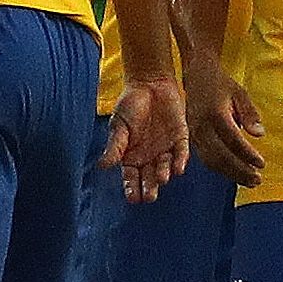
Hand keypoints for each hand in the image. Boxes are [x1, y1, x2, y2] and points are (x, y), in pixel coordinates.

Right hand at [104, 74, 189, 201]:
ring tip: (160, 178)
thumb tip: (102, 166)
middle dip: (149, 188)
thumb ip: (114, 146)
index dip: (131, 187)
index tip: (132, 198)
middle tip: (149, 196)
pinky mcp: (180, 138)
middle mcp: (149, 156)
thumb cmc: (129, 104)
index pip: (131, 177)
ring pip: (165, 168)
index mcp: (131, 156)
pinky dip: (180, 161)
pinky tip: (177, 169)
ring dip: (163, 174)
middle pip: (149, 177)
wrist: (149, 83)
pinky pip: (181, 153)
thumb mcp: (119, 126)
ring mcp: (165, 148)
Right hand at [186, 75, 262, 190]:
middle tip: (257, 180)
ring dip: (230, 173)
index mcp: (215, 114)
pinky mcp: (191, 138)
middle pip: (220, 155)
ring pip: (210, 160)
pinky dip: (219, 168)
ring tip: (249, 181)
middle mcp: (201, 126)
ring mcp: (194, 133)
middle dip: (240, 170)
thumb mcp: (240, 94)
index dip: (248, 154)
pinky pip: (204, 157)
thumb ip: (250, 114)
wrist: (196, 77)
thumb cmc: (221, 85)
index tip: (262, 164)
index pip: (233, 140)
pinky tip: (233, 173)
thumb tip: (260, 134)